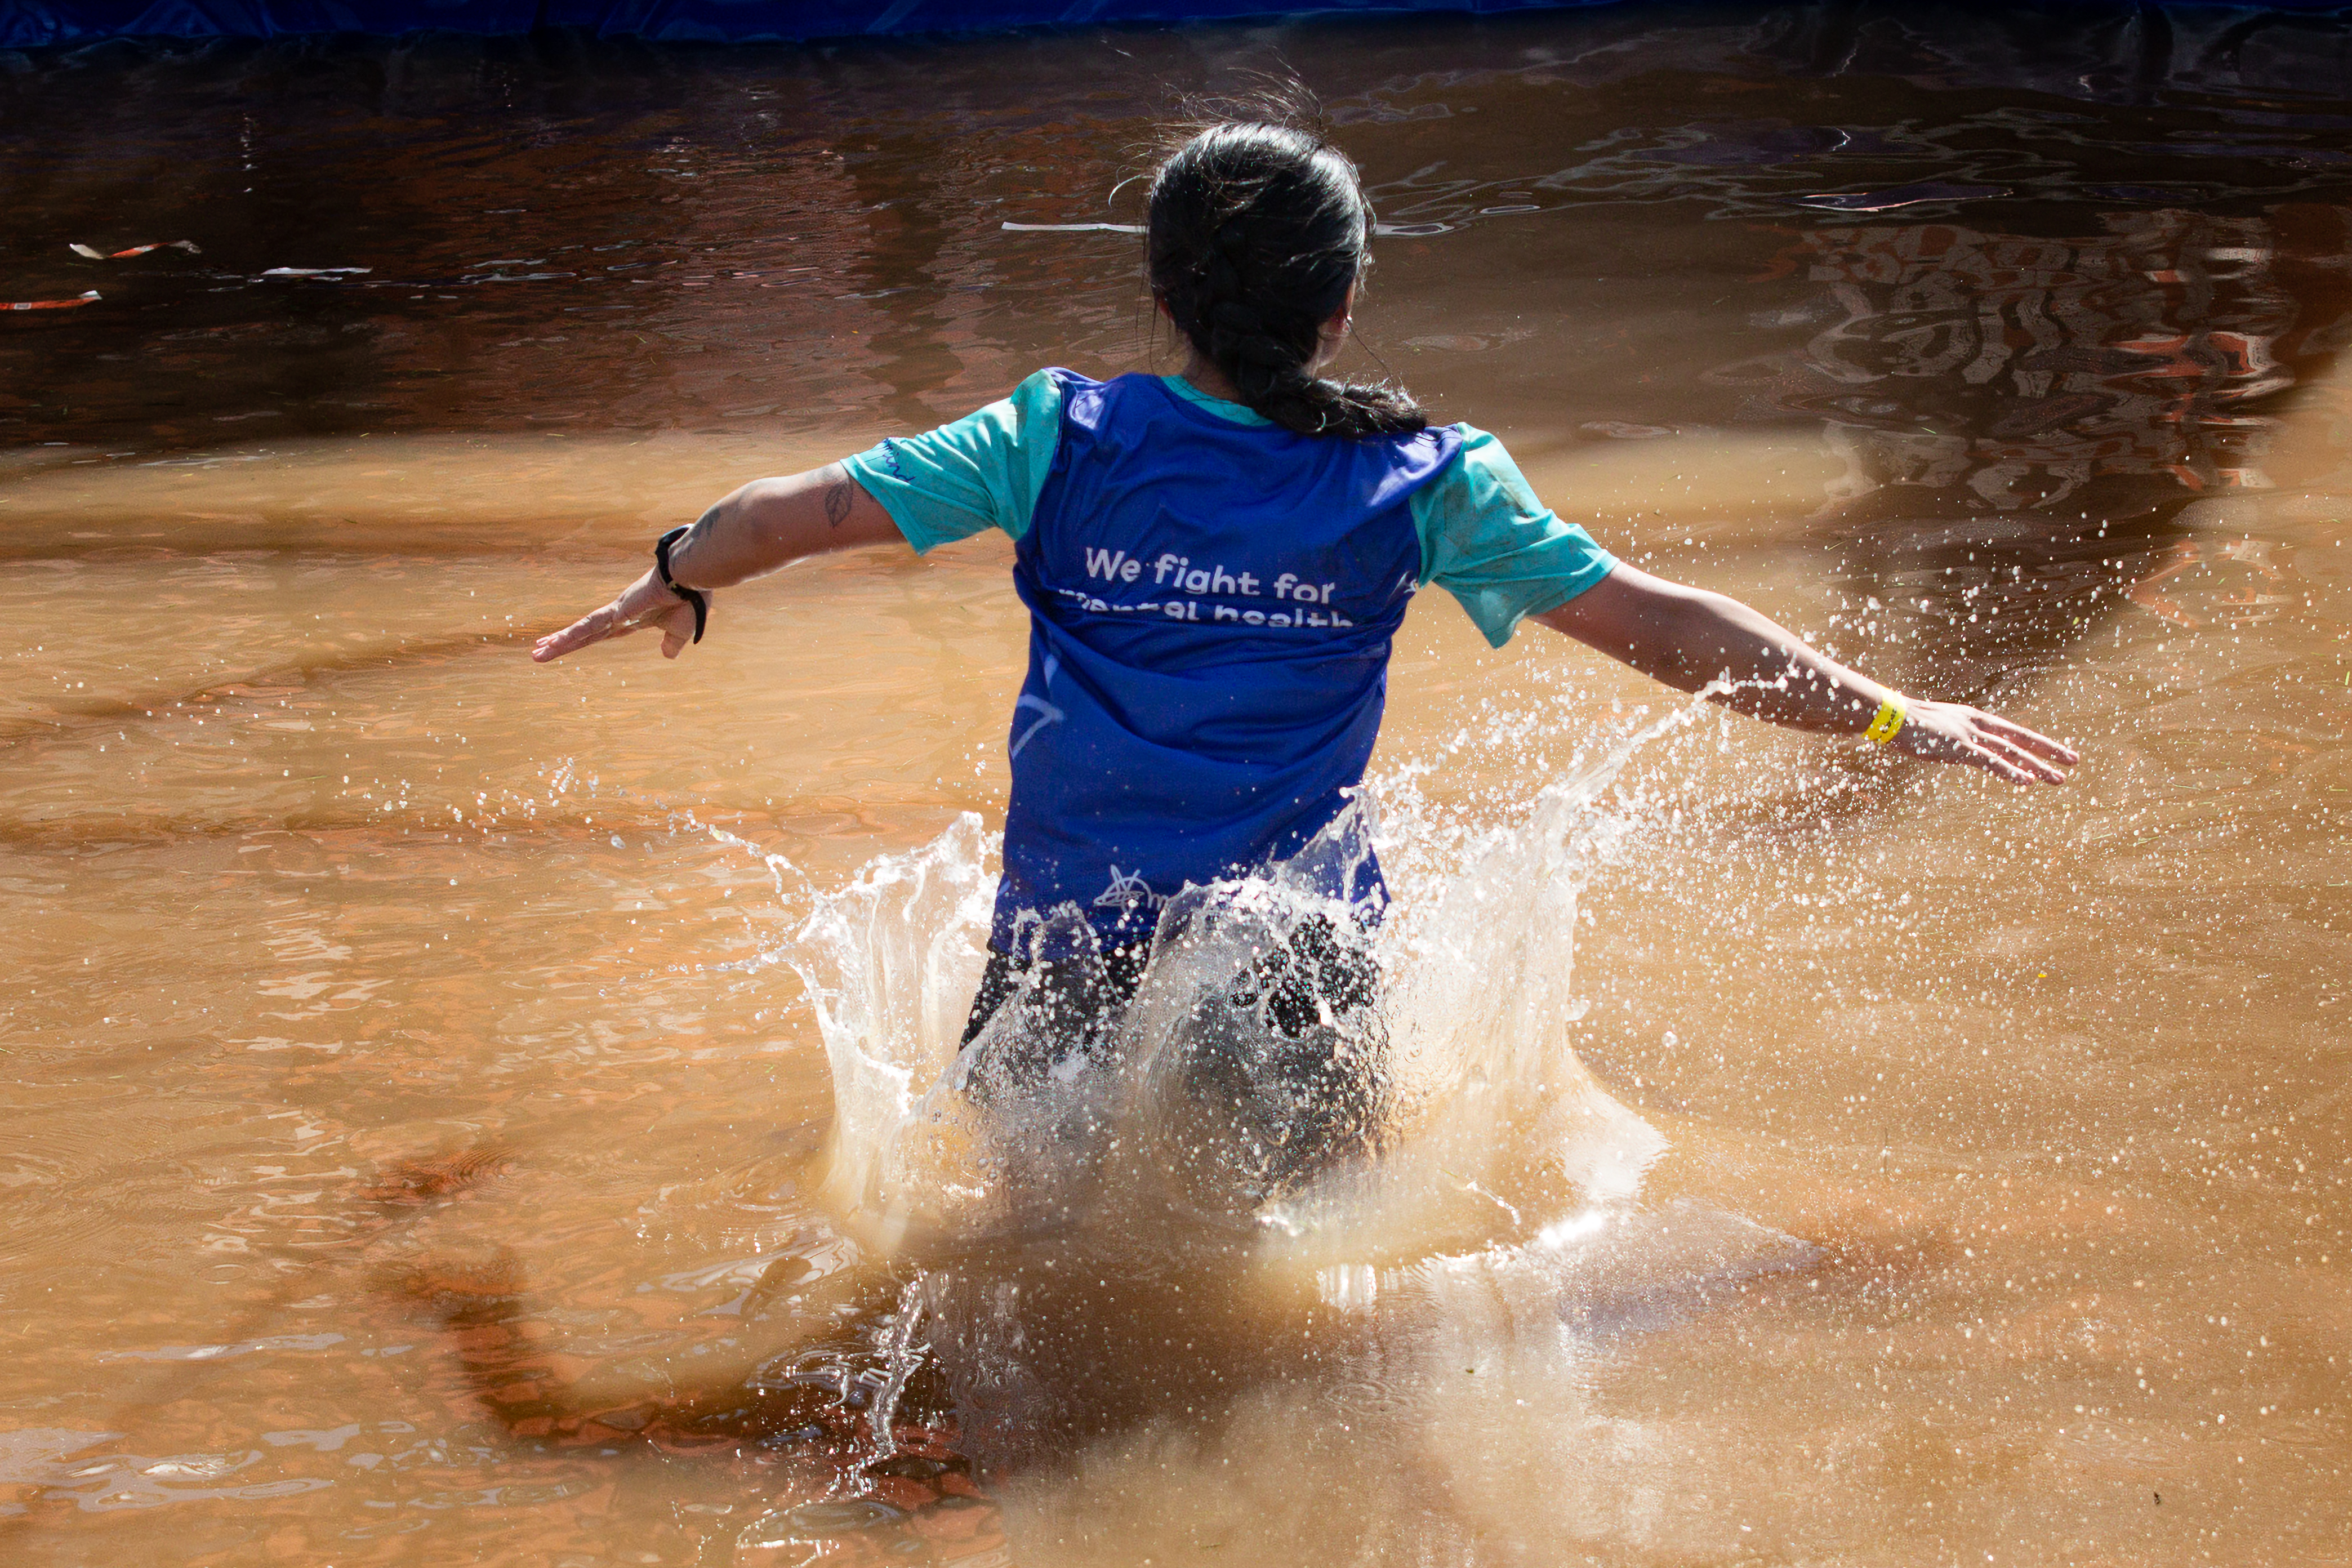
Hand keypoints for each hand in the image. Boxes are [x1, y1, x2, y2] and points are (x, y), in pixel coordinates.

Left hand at [531, 569, 703, 662]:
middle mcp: (618, 614)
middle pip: (584, 633)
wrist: (691, 579)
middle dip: (562, 643)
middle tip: (538, 651)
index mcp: (632, 619)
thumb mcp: (681, 630)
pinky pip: (590, 625)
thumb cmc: (690, 599)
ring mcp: (614, 611)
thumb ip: (672, 643)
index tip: (567, 644)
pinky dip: (573, 634)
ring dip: (559, 642)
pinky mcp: (616, 610)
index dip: (583, 640)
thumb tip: (667, 655)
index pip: (601, 634)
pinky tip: (556, 642)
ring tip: (536, 653)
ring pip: (581, 630)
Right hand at [1888, 699, 2077, 784]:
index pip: (2014, 732)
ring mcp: (1970, 736)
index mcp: (1974, 718)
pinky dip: (2010, 772)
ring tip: (2059, 779)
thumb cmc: (1909, 723)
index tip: (2058, 750)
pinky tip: (2027, 781)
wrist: (1890, 716)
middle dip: (2049, 751)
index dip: (2038, 742)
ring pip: (2011, 752)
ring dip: (2037, 766)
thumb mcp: (1939, 727)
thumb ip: (1956, 737)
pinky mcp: (1959, 748)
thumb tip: (1962, 748)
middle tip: (2075, 761)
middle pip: (2021, 739)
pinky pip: (1990, 762)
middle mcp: (1978, 725)